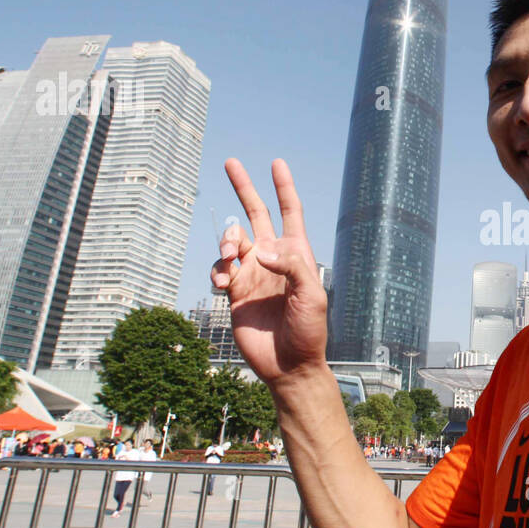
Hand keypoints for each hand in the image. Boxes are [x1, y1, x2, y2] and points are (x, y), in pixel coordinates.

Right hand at [211, 158, 327, 387]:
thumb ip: (291, 267)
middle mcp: (273, 260)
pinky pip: (219, 270)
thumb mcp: (312, 296)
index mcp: (296, 254)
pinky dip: (216, 269)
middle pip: (256, 215)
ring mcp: (252, 275)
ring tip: (231, 253)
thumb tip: (259, 251)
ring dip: (227, 240)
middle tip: (231, 162)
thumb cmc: (309, 331)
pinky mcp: (234, 293)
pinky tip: (222, 282)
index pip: (290, 212)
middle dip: (244, 188)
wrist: (289, 365)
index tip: (276, 163)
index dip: (283, 187)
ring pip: (232, 241)